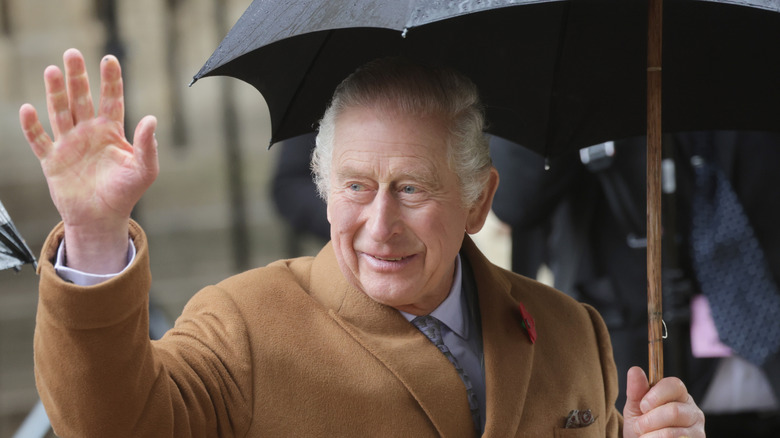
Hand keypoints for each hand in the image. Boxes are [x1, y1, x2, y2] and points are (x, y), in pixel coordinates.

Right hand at [19, 48, 157, 272]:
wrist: (103, 218)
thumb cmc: (126, 192)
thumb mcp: (145, 170)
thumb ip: (148, 145)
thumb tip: (151, 118)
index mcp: (111, 131)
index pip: (111, 99)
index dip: (110, 80)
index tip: (109, 58)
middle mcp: (88, 132)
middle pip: (81, 99)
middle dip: (77, 77)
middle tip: (73, 53)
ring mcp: (68, 144)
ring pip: (60, 112)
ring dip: (55, 93)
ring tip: (52, 70)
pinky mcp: (52, 160)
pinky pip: (39, 140)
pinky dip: (32, 126)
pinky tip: (28, 109)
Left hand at [623, 366, 704, 436]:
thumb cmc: (642, 426)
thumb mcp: (635, 407)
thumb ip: (636, 390)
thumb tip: (635, 370)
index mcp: (679, 395)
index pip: (675, 385)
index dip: (656, 395)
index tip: (643, 406)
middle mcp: (693, 411)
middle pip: (674, 411)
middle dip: (649, 420)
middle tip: (639, 426)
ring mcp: (697, 430)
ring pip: (671, 432)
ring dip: (650, 435)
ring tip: (645, 435)